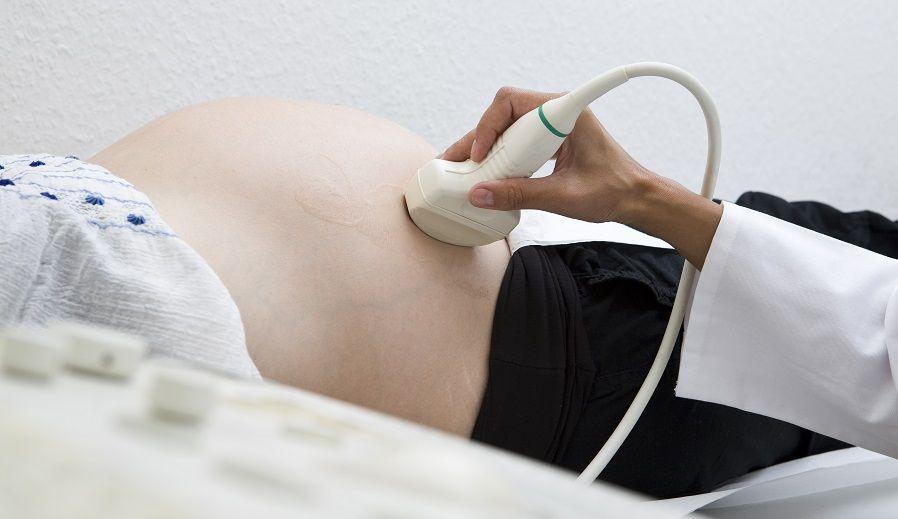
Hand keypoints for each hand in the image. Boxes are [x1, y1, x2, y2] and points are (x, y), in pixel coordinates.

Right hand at [441, 86, 722, 267]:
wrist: (635, 199)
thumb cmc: (613, 191)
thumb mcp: (562, 196)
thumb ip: (519, 195)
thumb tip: (480, 194)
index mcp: (566, 114)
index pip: (511, 102)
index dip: (488, 126)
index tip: (479, 155)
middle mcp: (557, 114)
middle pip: (503, 115)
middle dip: (478, 140)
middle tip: (459, 165)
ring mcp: (553, 127)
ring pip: (508, 129)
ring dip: (488, 151)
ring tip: (468, 173)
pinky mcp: (551, 142)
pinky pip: (518, 142)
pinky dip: (502, 158)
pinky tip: (492, 177)